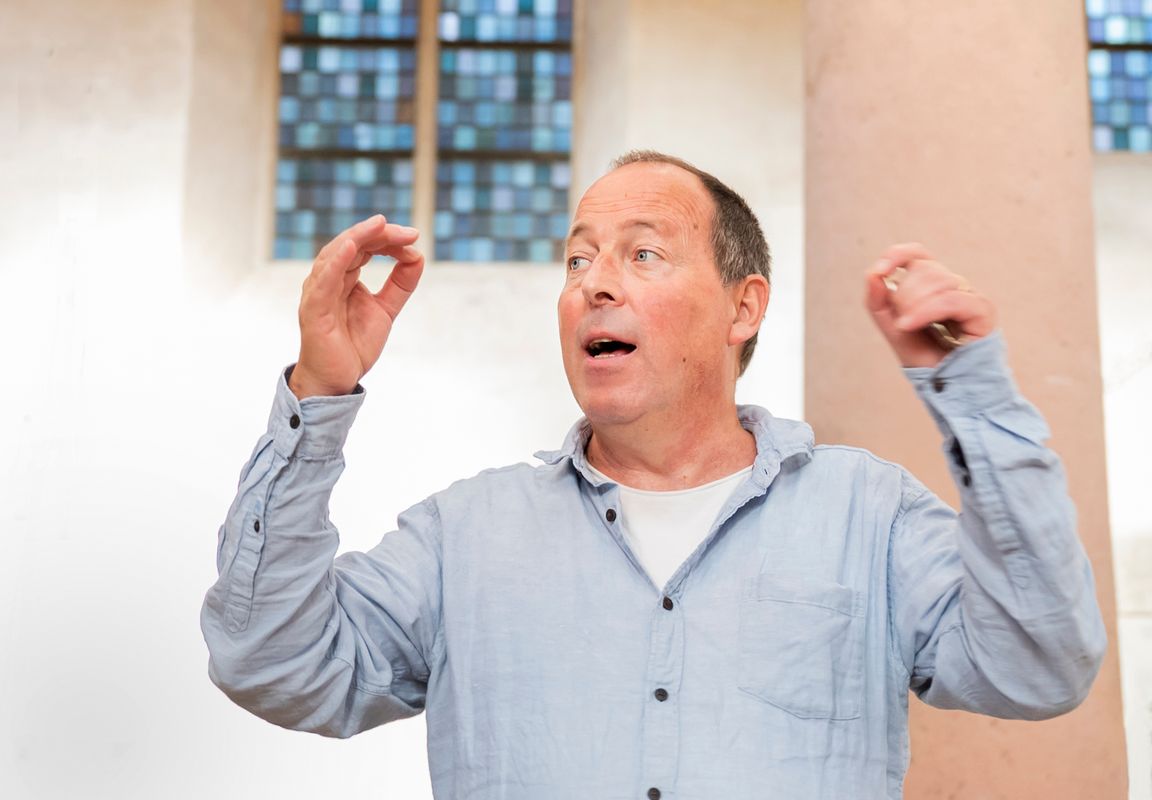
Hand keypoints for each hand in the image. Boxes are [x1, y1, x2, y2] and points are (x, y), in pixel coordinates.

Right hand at [289, 215, 423, 398]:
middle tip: (407, 231)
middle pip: (351, 245)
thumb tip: (418, 256)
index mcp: (343, 277)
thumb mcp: (386, 310)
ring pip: (335, 255)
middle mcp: (327, 279)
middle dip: (379, 234)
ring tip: (380, 225)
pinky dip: (336, 262)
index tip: (414, 236)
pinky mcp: (313, 310)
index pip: (364, 247)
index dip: (388, 239)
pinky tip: (351, 247)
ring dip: (358, 237)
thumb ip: (400, 284)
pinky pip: (323, 282)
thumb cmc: (354, 345)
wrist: (337, 380)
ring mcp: (318, 293)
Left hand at [865, 243, 995, 367]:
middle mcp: (953, 285)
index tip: (880, 271)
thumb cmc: (925, 358)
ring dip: (913, 306)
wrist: (949, 385)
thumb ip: (878, 302)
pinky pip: (951, 298)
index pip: (917, 253)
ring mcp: (969, 295)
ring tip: (908, 328)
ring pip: (937, 280)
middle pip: (924, 268)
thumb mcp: (893, 329)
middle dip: (903, 295)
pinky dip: (926, 310)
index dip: (897, 255)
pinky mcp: (982, 309)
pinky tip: (909, 325)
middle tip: (903, 322)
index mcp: (932, 285)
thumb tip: (871, 273)